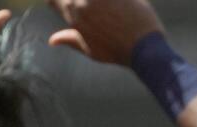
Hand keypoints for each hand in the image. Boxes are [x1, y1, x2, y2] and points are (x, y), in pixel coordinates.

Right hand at [47, 0, 163, 64]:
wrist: (144, 48)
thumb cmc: (117, 51)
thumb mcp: (90, 49)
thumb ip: (70, 40)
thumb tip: (52, 40)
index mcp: (73, 16)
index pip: (53, 0)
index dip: (59, 2)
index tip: (67, 6)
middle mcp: (83, 1)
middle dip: (77, 1)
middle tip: (96, 11)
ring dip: (97, 4)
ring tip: (106, 10)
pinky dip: (112, 1)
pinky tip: (116, 6)